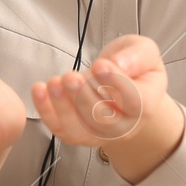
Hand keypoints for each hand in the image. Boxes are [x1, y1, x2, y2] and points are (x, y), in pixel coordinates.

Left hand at [31, 34, 184, 184]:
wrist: (122, 84)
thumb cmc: (132, 66)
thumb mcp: (143, 51)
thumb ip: (136, 56)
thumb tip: (120, 65)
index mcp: (146, 104)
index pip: (134, 101)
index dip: (116, 84)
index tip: (100, 65)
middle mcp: (125, 126)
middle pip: (104, 119)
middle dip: (84, 96)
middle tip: (71, 76)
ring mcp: (100, 133)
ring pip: (80, 129)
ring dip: (62, 107)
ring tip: (54, 82)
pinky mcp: (78, 133)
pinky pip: (61, 128)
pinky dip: (46, 111)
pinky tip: (39, 90)